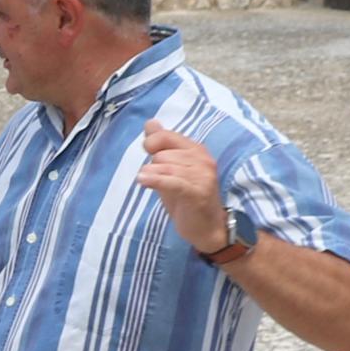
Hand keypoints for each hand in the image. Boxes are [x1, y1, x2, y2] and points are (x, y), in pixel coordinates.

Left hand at [135, 119, 229, 251]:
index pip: (165, 136)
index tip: (150, 153)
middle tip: (160, 180)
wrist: (207, 227)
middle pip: (162, 154)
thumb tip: (150, 123)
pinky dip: (154, 180)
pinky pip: (171, 181)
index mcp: (196, 150)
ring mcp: (203, 175)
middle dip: (154, 167)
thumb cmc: (186, 197)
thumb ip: (162, 146)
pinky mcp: (197, 191)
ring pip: (164, 166)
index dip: (151, 143)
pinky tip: (142, 181)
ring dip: (152, 176)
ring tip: (150, 184)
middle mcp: (202, 159)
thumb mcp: (171, 169)